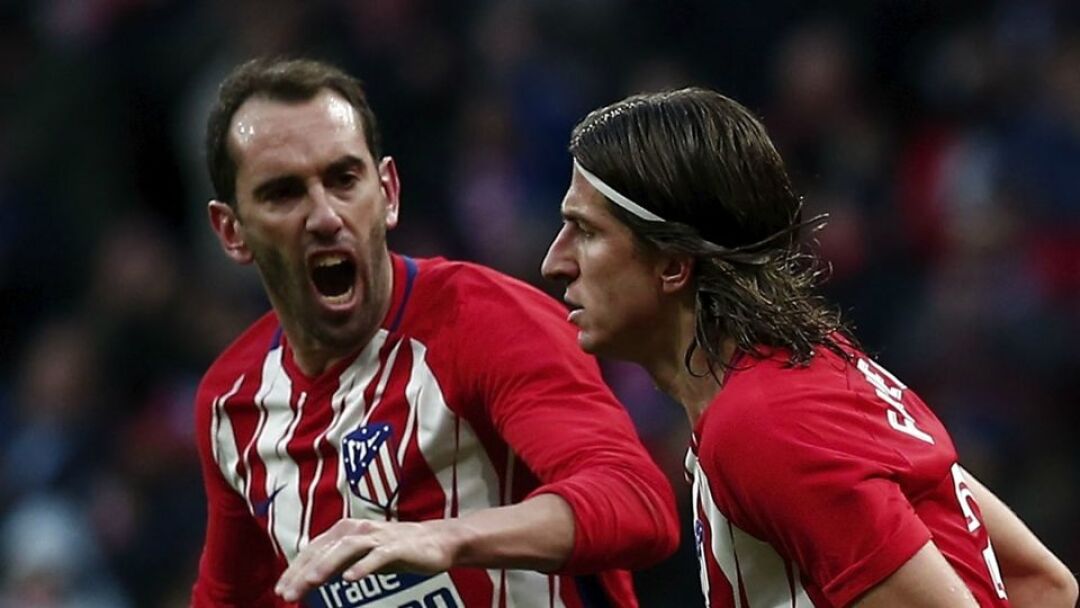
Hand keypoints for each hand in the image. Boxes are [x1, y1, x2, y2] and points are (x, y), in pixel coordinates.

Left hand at [274, 518, 457, 602]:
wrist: (437, 541)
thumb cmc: (396, 549)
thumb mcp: (361, 555)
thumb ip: (338, 562)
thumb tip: (309, 577)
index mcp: (346, 530)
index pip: (314, 549)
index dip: (295, 569)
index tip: (281, 590)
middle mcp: (359, 529)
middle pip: (325, 548)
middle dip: (303, 571)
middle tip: (288, 593)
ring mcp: (378, 537)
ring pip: (347, 548)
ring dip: (327, 565)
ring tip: (311, 582)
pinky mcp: (397, 546)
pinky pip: (378, 556)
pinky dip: (363, 566)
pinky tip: (350, 578)